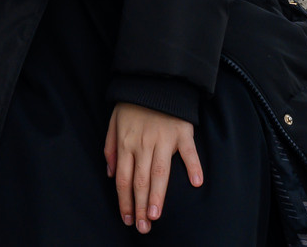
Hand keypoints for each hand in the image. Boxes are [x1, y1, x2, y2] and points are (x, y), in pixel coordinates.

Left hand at [105, 102, 201, 232]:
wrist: (153, 80)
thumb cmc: (132, 104)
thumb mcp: (113, 122)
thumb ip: (110, 147)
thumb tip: (109, 173)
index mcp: (125, 143)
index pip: (123, 178)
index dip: (125, 200)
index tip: (127, 218)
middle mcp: (142, 144)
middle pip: (141, 181)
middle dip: (140, 206)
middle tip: (142, 227)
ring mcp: (163, 139)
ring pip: (160, 173)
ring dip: (157, 196)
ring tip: (155, 216)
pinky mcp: (182, 133)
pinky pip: (189, 152)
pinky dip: (194, 166)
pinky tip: (196, 183)